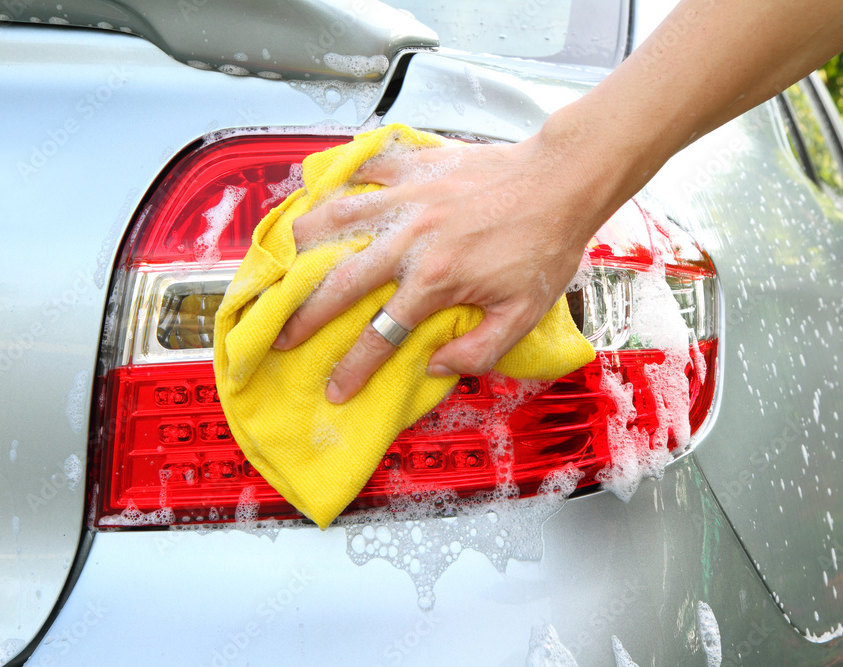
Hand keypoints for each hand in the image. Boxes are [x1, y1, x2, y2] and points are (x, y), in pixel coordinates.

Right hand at [271, 133, 606, 403]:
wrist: (561, 180)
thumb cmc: (545, 246)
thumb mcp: (524, 315)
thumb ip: (478, 350)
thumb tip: (433, 367)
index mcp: (434, 281)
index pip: (380, 335)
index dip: (353, 368)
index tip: (334, 390)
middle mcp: (410, 240)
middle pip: (339, 282)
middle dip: (303, 316)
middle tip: (281, 336)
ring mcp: (408, 198)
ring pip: (337, 219)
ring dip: (304, 244)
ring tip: (281, 262)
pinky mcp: (415, 165)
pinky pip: (363, 169)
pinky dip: (338, 180)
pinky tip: (321, 190)